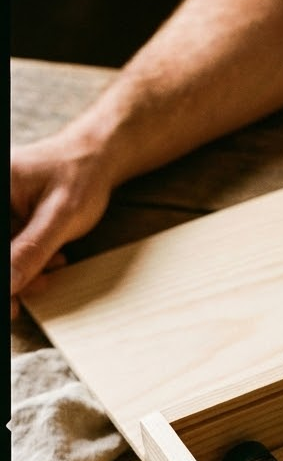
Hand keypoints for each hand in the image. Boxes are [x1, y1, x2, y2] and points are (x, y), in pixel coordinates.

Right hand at [10, 134, 113, 316]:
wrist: (95, 159)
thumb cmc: (79, 178)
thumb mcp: (59, 218)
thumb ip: (32, 250)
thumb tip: (7, 285)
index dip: (3, 273)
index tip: (11, 301)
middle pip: (1, 254)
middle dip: (15, 275)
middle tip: (37, 290)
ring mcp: (3, 211)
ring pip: (8, 256)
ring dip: (27, 270)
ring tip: (56, 263)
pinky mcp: (10, 218)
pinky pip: (14, 249)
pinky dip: (33, 260)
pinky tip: (55, 256)